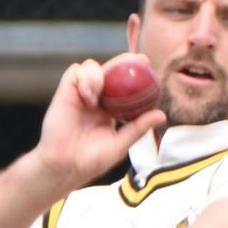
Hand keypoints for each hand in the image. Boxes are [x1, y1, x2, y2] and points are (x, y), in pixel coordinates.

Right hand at [31, 54, 165, 190]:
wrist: (66, 167)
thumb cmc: (90, 160)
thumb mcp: (120, 143)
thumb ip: (138, 127)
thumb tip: (161, 115)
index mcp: (109, 109)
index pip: (122, 85)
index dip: (133, 74)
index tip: (147, 66)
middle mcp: (95, 98)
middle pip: (109, 70)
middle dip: (123, 62)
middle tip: (139, 61)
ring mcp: (80, 94)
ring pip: (91, 66)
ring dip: (99, 75)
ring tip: (98, 99)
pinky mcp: (65, 92)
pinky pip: (75, 72)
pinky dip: (85, 79)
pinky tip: (88, 98)